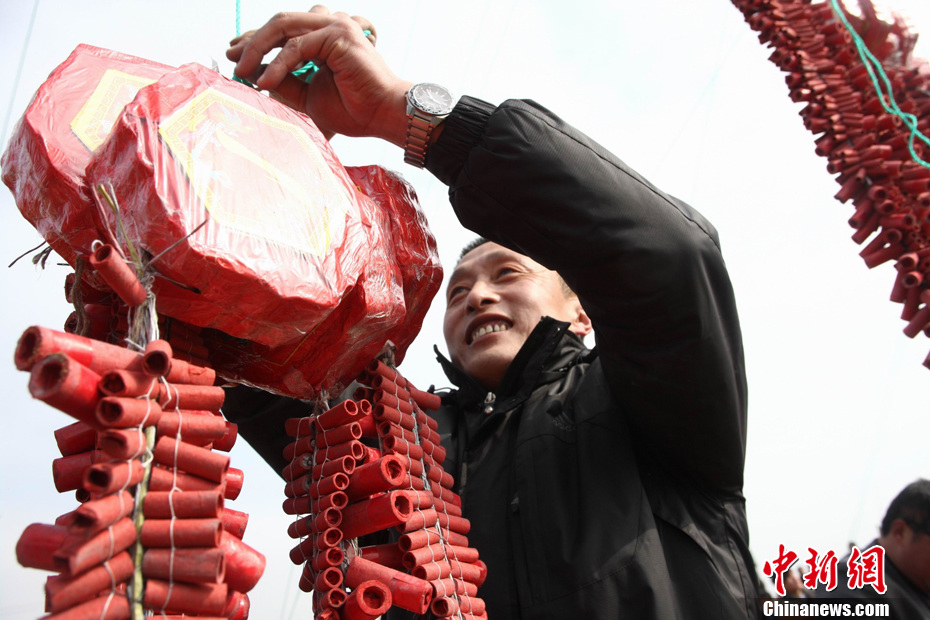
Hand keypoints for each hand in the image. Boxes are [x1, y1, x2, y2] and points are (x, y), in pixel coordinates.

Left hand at [227, 6, 411, 145]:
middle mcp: (330, 24)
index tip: (234, 55)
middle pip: (279, 22)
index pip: (283, 29)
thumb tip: (255, 75)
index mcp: (324, 35)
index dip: (256, 40)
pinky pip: (297, 46)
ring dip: (258, 48)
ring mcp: (335, 25)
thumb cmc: (354, 108)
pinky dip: (277, 63)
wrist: (382, 115)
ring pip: (284, 26)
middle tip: (232, 60)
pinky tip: (264, 81)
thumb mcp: (307, 96)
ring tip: (243, 72)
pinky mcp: (338, 34)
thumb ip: (285, 81)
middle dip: (251, 41)